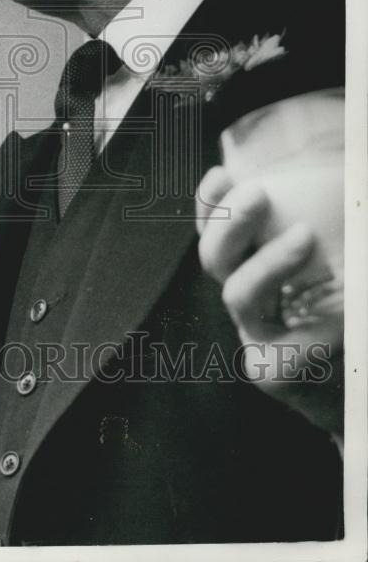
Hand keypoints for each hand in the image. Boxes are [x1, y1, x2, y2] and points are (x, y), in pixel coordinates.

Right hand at [197, 166, 343, 437]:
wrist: (360, 390)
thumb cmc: (349, 325)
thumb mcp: (335, 270)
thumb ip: (320, 235)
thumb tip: (343, 179)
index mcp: (254, 270)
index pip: (218, 231)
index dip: (211, 203)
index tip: (221, 174)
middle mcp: (248, 302)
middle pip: (215, 257)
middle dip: (228, 221)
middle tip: (255, 194)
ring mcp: (256, 338)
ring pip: (240, 294)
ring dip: (268, 262)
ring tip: (304, 235)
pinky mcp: (275, 372)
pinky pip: (287, 343)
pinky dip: (320, 323)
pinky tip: (346, 312)